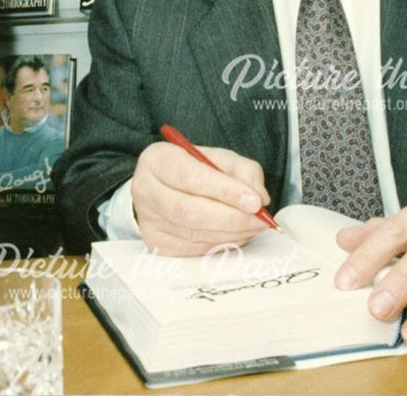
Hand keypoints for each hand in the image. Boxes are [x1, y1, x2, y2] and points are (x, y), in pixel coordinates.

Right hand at [130, 142, 269, 254]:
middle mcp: (145, 190)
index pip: (192, 177)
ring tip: (254, 226)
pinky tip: (237, 235)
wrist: (163, 185)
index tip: (255, 201)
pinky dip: (220, 244)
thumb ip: (243, 171)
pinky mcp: (155, 243)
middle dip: (232, 218)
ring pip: (193, 233)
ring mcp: (148, 220)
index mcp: (158, 159)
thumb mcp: (220, 157)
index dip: (225, 191)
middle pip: (190, 211)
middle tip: (261, 220)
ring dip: (231, 233)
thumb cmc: (194, 167)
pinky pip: (193, 249)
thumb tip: (259, 198)